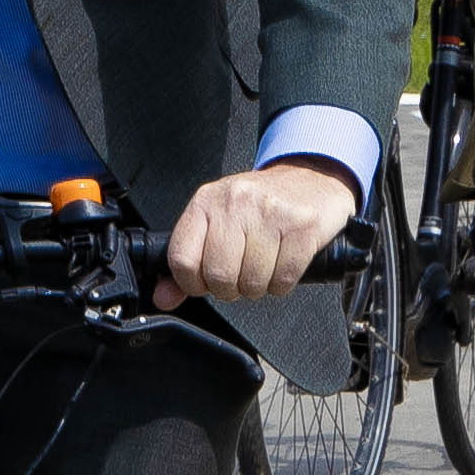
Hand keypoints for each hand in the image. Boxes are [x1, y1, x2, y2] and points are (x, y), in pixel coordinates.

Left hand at [157, 158, 355, 312]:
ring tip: (262, 269)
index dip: (192, 284)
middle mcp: (236, 202)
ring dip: (257, 288)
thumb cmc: (259, 205)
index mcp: (206, 201)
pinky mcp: (303, 226)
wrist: (310, 177)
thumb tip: (163, 297)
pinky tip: (281, 266)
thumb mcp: (216, 222)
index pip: (182, 259)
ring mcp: (271, 212)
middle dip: (229, 289)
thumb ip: (187, 261)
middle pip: (219, 274)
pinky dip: (282, 284)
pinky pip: (284, 279)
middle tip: (238, 279)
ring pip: (252, 281)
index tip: (204, 283)